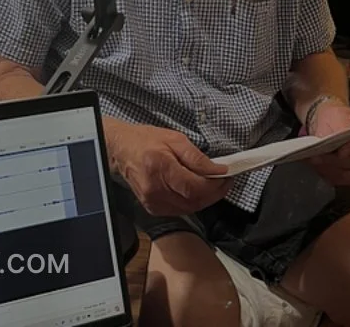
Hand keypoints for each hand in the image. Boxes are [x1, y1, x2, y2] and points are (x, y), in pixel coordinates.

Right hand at [108, 123, 232, 216]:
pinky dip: (193, 202)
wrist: (122, 149)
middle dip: (214, 193)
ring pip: (189, 208)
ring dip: (206, 199)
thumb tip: (218, 170)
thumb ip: (197, 157)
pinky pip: (180, 210)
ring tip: (214, 184)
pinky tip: (197, 191)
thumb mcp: (175, 139)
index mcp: (160, 168)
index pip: (194, 187)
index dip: (214, 185)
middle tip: (225, 180)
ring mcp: (152, 202)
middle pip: (194, 201)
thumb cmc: (146, 140)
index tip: (227, 175)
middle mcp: (154, 189)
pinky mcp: (152, 208)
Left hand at [306, 101, 349, 186]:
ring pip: (348, 174)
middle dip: (335, 160)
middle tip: (318, 156)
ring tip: (314, 160)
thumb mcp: (338, 115)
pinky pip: (341, 179)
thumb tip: (335, 139)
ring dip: (329, 168)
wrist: (329, 122)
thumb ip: (340, 128)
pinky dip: (327, 174)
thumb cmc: (336, 116)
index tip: (340, 150)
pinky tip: (317, 166)